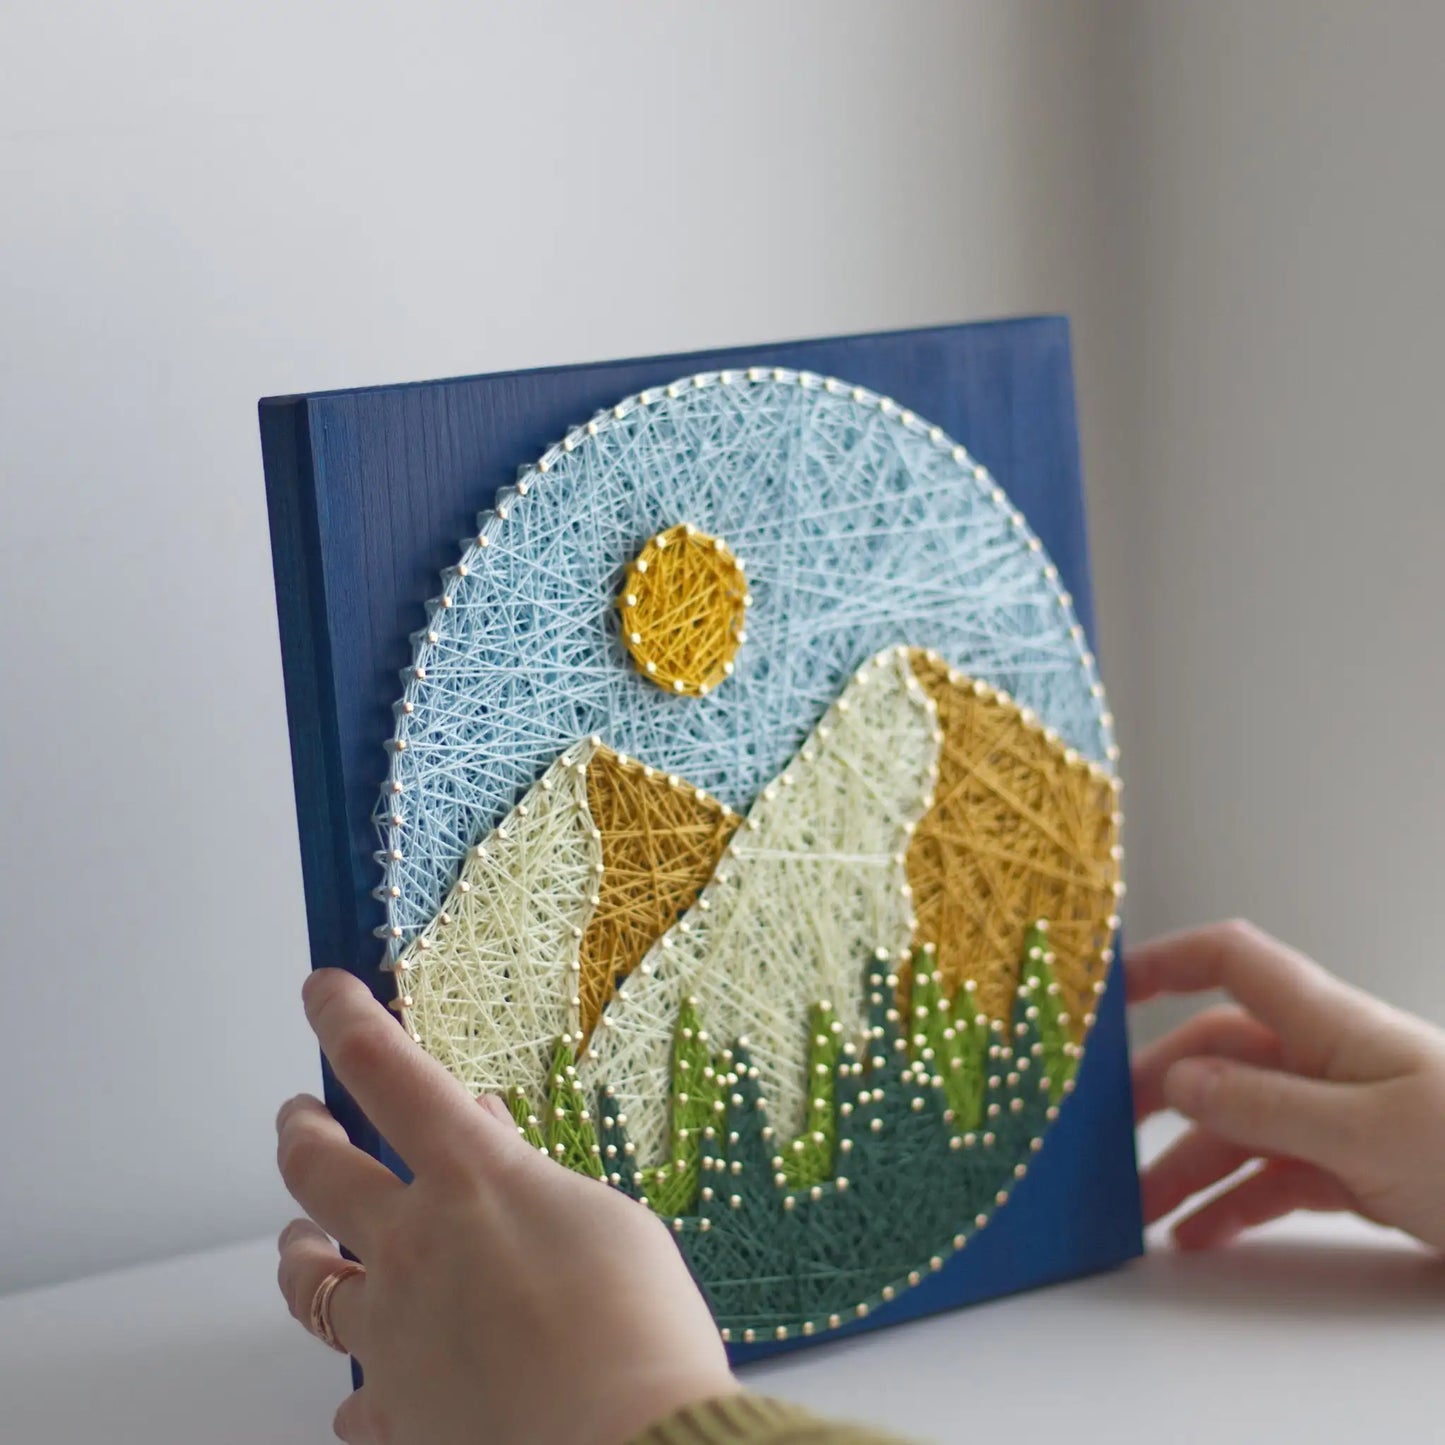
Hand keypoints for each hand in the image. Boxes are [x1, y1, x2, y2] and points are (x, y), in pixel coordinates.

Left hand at [276, 969, 735, 1444]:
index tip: (322, 988)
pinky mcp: (398, 1413)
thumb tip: (485, 1132)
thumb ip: (530, 1174)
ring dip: (296, 1254)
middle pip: (317, 1170)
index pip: (384, 1070)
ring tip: (295, 1243)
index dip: (345, 1018)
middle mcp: (412, 1246)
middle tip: (298, 1116)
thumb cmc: (639, 1329)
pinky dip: (360, 1388)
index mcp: (471, 1179)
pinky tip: (367, 1395)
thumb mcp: (603, 1219)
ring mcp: (392, 1333)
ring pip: (306, 1282)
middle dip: (301, 1132)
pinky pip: (355, 1397)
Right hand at [1129, 919, 1444, 1251]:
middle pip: (1215, 1055)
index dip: (1164, 960)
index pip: (1229, 961)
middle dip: (1154, 1089)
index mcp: (1327, 1024)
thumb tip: (1175, 1078)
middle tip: (1099, 1133)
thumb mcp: (1369, 1132)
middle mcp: (1323, 1060)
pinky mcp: (1354, 1168)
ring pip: (1237, 1126)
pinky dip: (1233, 1203)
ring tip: (1139, 1212)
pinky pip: (1273, 1176)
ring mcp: (1337, 1115)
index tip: (1100, 989)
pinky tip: (1202, 1234)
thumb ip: (1266, 1104)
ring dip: (1185, 1164)